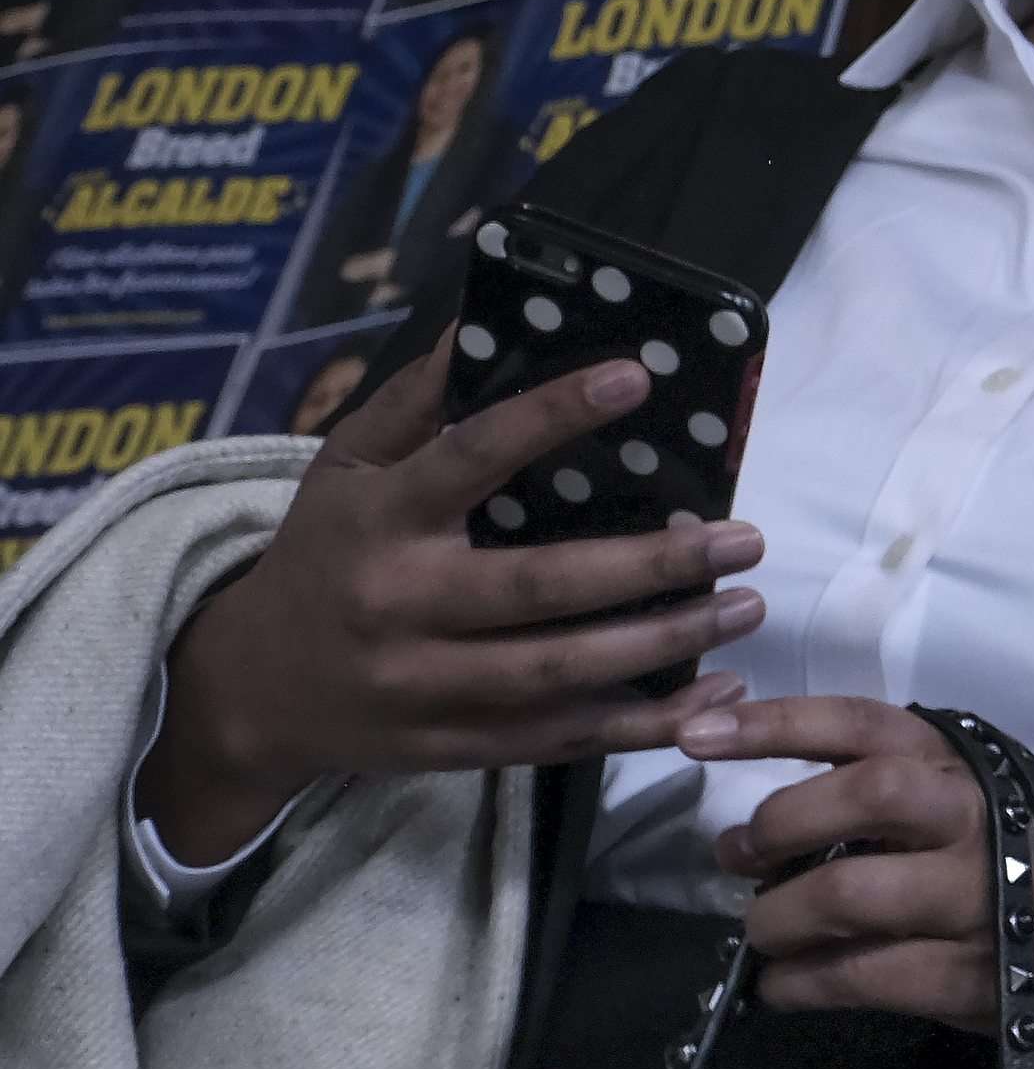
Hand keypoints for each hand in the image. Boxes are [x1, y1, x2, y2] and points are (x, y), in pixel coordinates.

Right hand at [140, 337, 764, 866]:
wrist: (253, 691)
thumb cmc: (323, 556)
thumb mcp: (343, 470)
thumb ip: (411, 401)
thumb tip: (479, 324)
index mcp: (380, 521)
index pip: (470, 457)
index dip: (551, 415)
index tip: (636, 377)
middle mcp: (402, 604)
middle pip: (540, 588)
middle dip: (653, 566)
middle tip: (744, 539)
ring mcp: (426, 685)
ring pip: (559, 673)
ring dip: (665, 645)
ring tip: (745, 607)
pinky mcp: (452, 745)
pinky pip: (558, 739)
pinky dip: (642, 725)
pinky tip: (714, 701)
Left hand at [693, 694, 1033, 1034]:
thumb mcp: (990, 803)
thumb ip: (898, 806)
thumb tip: (762, 835)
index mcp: (972, 768)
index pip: (868, 725)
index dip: (778, 723)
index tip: (698, 732)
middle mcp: (979, 820)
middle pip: (866, 792)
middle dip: (783, 823)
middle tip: (739, 856)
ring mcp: (985, 899)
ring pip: (856, 892)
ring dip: (783, 920)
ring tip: (762, 937)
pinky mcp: (982, 977)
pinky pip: (868, 977)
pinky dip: (806, 986)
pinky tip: (786, 989)